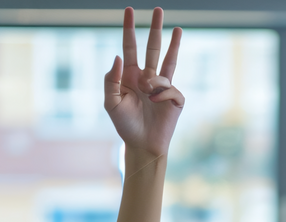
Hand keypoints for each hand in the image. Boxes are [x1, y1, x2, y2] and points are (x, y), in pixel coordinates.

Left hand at [105, 7, 184, 161]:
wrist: (142, 144)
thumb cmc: (125, 125)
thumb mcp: (110, 102)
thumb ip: (111, 79)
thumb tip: (119, 56)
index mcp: (131, 75)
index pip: (130, 47)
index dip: (129, 29)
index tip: (129, 10)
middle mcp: (148, 77)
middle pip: (153, 46)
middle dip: (155, 28)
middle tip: (158, 9)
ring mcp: (163, 87)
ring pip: (169, 61)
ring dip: (172, 49)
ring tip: (166, 51)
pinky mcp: (176, 98)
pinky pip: (170, 87)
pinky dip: (160, 94)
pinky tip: (155, 103)